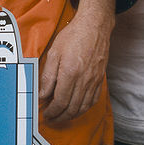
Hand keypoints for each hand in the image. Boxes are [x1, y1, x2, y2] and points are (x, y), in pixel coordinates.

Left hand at [39, 0, 115, 122]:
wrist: (94, 26)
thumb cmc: (73, 36)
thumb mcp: (54, 53)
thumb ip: (48, 76)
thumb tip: (43, 94)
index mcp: (71, 73)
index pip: (60, 101)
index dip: (52, 111)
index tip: (45, 113)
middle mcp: (84, 80)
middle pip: (72, 108)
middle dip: (60, 117)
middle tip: (51, 118)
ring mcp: (94, 80)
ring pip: (83, 107)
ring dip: (72, 116)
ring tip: (62, 116)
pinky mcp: (100, 79)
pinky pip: (93, 100)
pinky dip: (84, 109)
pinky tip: (77, 109)